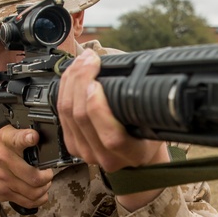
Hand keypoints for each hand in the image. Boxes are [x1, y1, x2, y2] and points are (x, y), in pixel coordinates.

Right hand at [0, 125, 53, 208]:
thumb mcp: (3, 136)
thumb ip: (21, 135)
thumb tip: (39, 137)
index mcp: (5, 142)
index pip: (17, 139)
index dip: (27, 137)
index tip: (34, 137)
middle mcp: (2, 162)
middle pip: (34, 177)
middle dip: (47, 176)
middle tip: (48, 173)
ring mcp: (2, 180)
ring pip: (33, 192)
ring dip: (45, 188)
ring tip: (45, 183)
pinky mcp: (2, 194)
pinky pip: (27, 202)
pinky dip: (39, 199)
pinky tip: (40, 193)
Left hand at [56, 50, 169, 210]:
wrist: (139, 151)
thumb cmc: (150, 131)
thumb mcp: (156, 119)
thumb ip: (143, 103)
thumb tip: (130, 70)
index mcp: (132, 154)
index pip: (110, 137)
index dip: (98, 108)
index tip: (97, 82)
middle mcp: (106, 157)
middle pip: (81, 118)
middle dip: (81, 81)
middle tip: (89, 59)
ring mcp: (86, 152)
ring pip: (67, 113)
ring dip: (72, 81)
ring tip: (82, 60)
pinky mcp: (72, 144)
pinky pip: (61, 114)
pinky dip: (65, 89)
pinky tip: (73, 74)